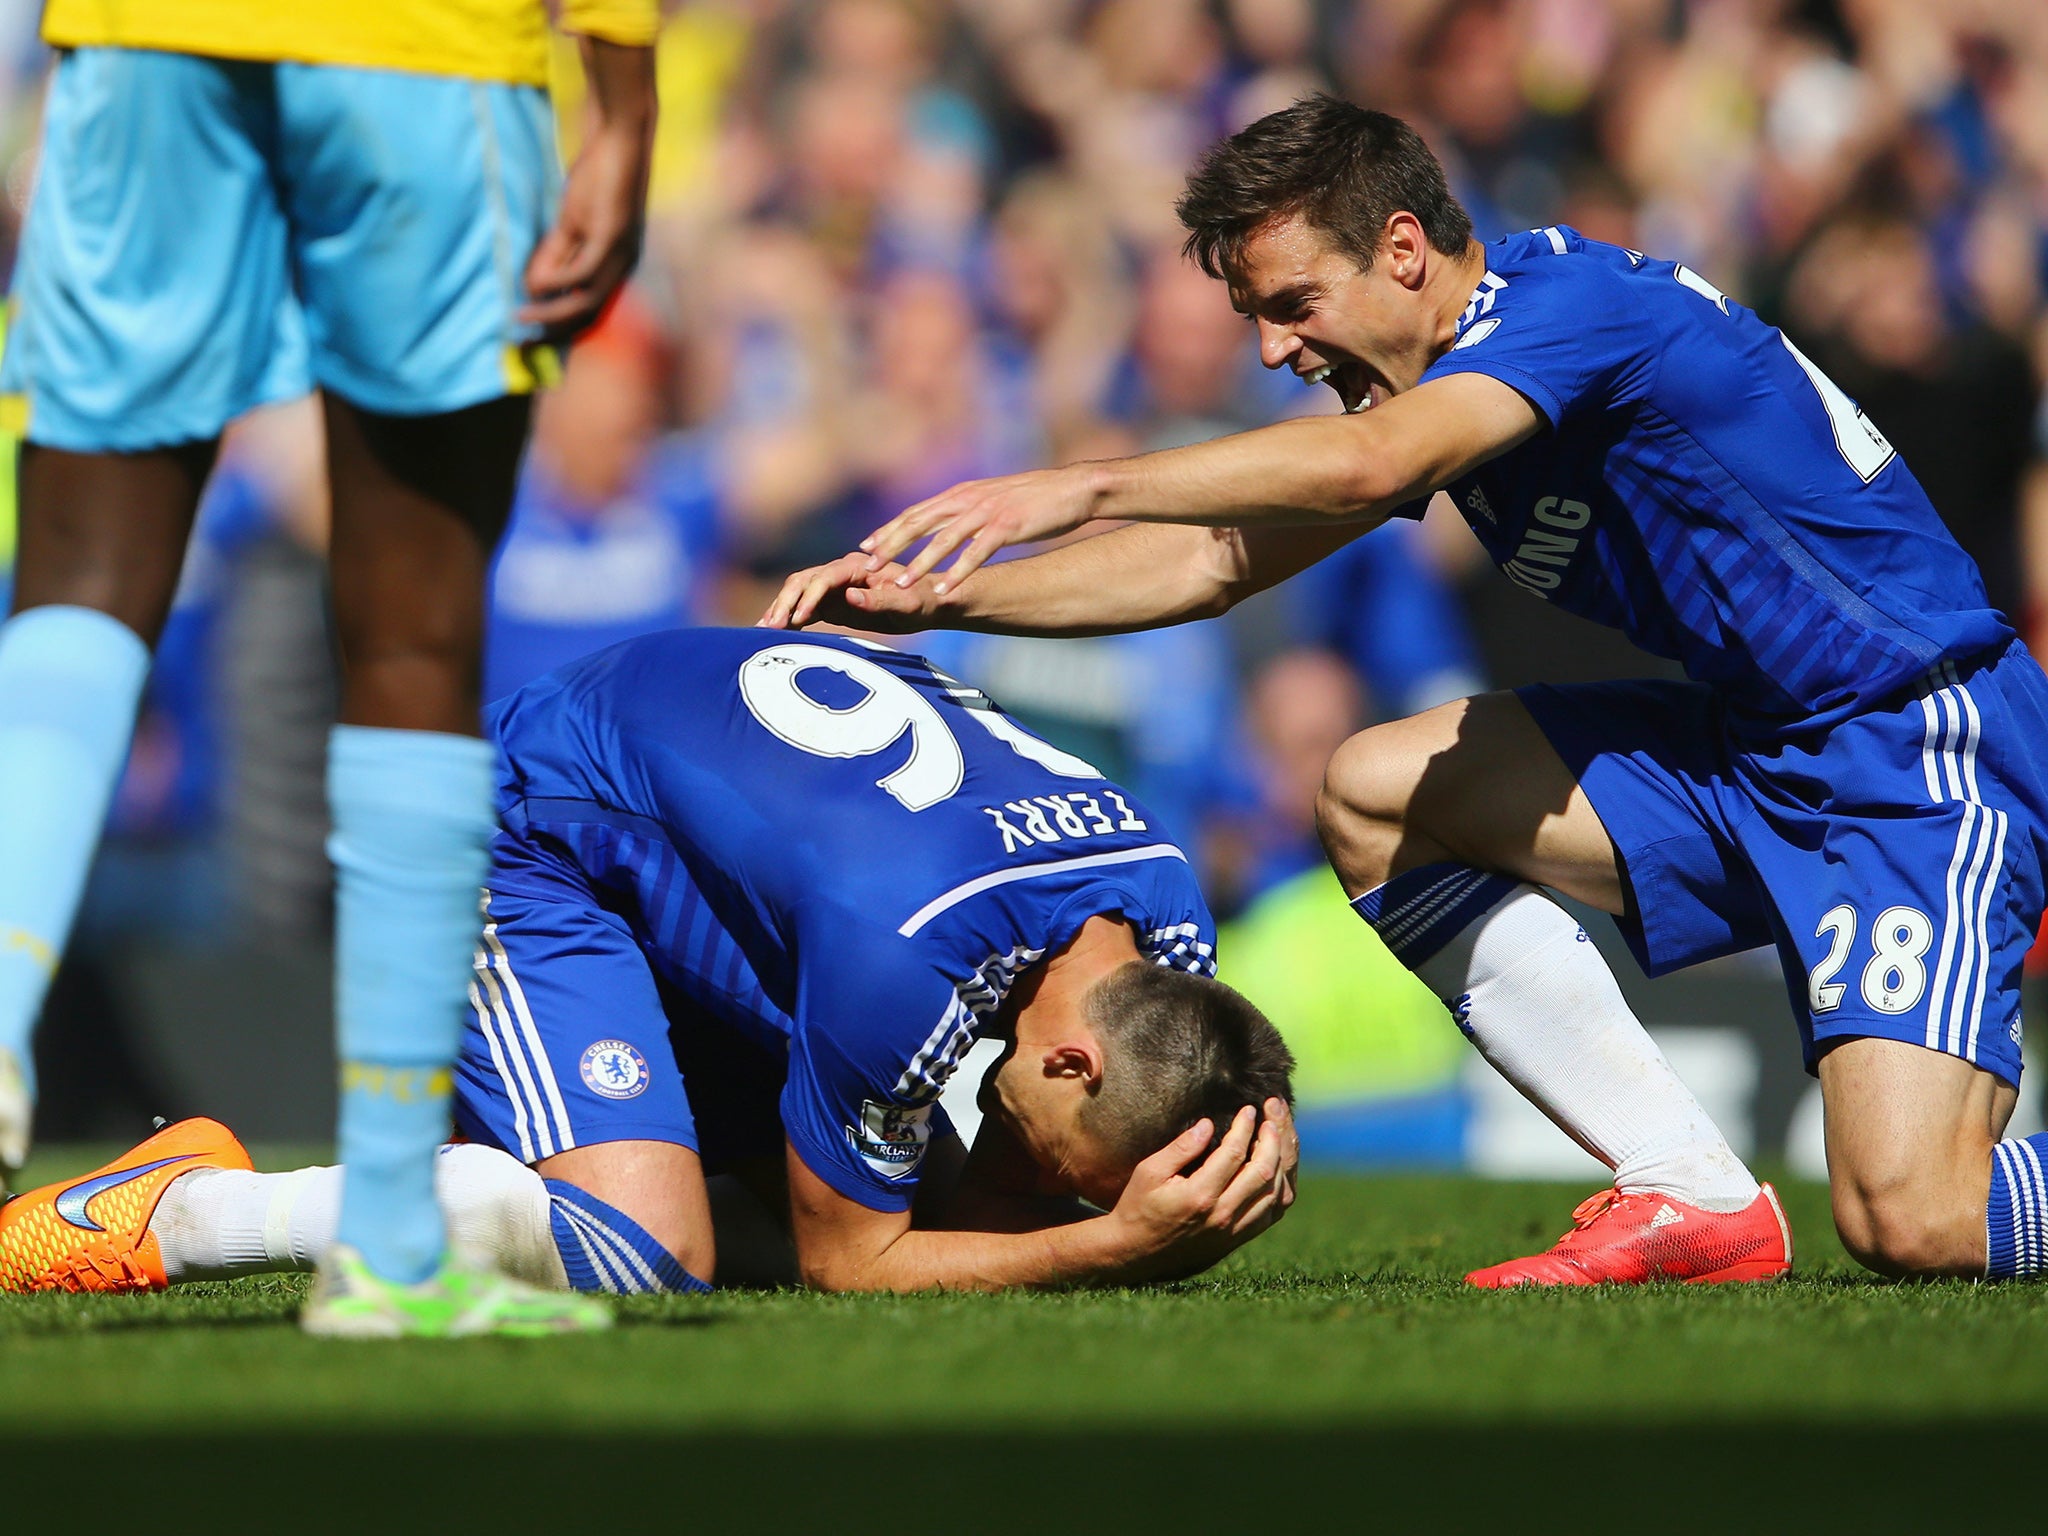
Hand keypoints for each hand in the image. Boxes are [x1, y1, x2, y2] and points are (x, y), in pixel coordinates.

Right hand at [521, 118, 650, 339]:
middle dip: (554, 332)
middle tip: (522, 343)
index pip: (592, 311)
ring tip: (521, 317)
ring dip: (552, 313)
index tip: (533, 340)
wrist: (619, 138)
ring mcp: (621, 254)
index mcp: (617, 267)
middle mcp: (624, 267)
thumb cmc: (596, 177)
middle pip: (589, 315)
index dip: (562, 330)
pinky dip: (557, 283)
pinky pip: (583, 272)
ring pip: (586, 300)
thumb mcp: (571, 222)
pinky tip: (534, 286)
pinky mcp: (612, 235)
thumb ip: (554, 254)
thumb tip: (532, 287)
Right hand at [757, 554, 942, 631]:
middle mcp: (841, 571)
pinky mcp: (831, 601)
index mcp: (857, 566)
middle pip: (802, 581)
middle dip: (785, 602)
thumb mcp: (907, 604)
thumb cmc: (922, 602)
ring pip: (797, 593)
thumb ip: (880, 600)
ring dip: (780, 609)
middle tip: (770, 626)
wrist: (928, 603)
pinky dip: (788, 618)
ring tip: (761, 630)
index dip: (809, 596)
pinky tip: (772, 631)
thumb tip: (849, 596)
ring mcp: (833, 586)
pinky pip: (803, 607)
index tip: (799, 617)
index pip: (824, 577)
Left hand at [861, 463, 1102, 592]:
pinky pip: (976, 553)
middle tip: (866, 568)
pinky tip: (944, 588)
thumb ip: (968, 514)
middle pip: (919, 523)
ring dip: (918, 563)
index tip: (865, 548)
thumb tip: (947, 530)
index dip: (890, 530)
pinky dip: (957, 572)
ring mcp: (987, 512)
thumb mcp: (993, 502)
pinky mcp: (1007, 526)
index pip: (917, 512)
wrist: (1073, 488)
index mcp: (962, 494)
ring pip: (943, 540)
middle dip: (890, 547)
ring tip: (899, 585)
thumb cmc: (1035, 499)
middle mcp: (968, 499)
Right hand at [1105, 1100, 1292, 1280]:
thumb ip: (1181, 1147)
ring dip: (1283, 1162)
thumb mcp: (1149, 1171)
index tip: (1249, 1110)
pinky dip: (1280, 1188)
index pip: (1234, 1154)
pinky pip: (1272, 1213)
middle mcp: (1222, 1215)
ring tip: (1279, 1138)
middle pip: (1264, 1172)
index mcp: (1199, 1195)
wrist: (1136, 1252)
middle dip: (1273, 1139)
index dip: (1245, 1127)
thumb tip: (1209, 1124)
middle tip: (1272, 1118)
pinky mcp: (1237, 1238)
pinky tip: (1278, 1168)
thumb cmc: (1139, 1206)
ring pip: (1275, 1194)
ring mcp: (1233, 1230)